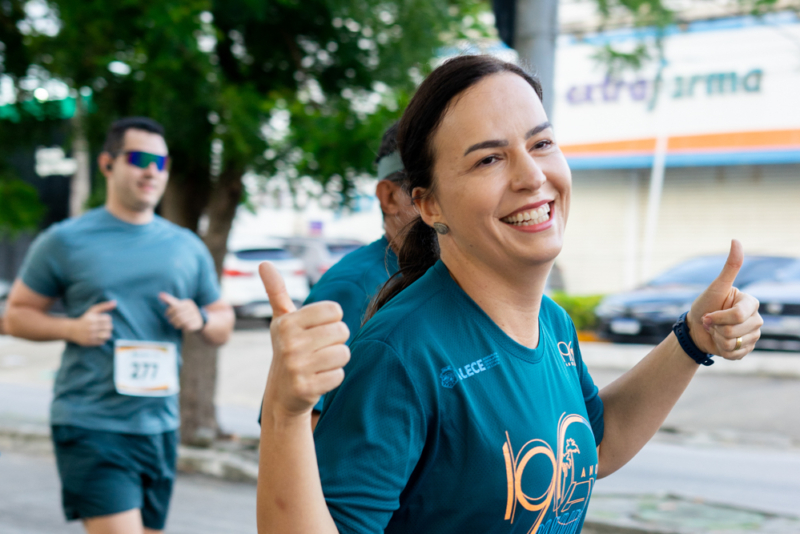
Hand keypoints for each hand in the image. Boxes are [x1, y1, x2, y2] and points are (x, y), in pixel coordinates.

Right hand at [69, 300, 115, 345]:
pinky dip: (102, 339)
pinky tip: (97, 337)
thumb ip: (104, 306)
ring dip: (107, 333)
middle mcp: (92, 327)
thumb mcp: (93, 311)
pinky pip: (103, 342)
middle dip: (108, 326)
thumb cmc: (85, 319)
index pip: (108, 319)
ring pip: (108, 335)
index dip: (107, 319)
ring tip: (102, 332)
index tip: (102, 320)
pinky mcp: (90, 342)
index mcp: (93, 318)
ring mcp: (91, 335)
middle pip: (109, 327)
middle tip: (103, 326)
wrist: (72, 330)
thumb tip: (115, 302)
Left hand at [159, 292, 203, 331]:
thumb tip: (160, 294)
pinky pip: (186, 326)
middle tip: (170, 321)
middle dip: (172, 319)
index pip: (175, 307)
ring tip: (175, 324)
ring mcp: (196, 316)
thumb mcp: (177, 305)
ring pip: (182, 321)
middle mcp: (193, 308)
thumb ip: (169, 300)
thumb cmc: (184, 311)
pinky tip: (181, 326)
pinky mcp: (197, 323)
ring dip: (176, 324)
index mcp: (188, 303)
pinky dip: (182, 327)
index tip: (166, 315)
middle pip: (178, 315)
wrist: (198, 319)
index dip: (169, 312)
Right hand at [259, 261, 349, 417]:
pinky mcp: (306, 388)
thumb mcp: (282, 320)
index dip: (331, 321)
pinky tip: (317, 378)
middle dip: (335, 341)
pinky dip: (333, 377)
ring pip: (343, 353)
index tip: (317, 330)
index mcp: (287, 322)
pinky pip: (339, 375)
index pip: (334, 310)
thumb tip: (264, 263)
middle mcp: (289, 343)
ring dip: (336, 360)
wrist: (281, 393)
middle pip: (341, 331)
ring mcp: (296, 367)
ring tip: (319, 363)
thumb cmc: (289, 348)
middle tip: (318, 349)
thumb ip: (277, 291)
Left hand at [687, 240, 762, 358]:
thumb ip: (729, 267)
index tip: (709, 314)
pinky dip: (722, 351)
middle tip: (712, 323)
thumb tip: (736, 240)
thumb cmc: (704, 306)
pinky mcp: (748, 350)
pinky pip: (735, 355)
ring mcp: (754, 336)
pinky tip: (719, 343)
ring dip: (718, 340)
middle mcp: (756, 319)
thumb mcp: (715, 287)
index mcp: (751, 303)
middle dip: (717, 328)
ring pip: (735, 344)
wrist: (695, 329)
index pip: (738, 315)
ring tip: (716, 332)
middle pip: (736, 331)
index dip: (718, 317)